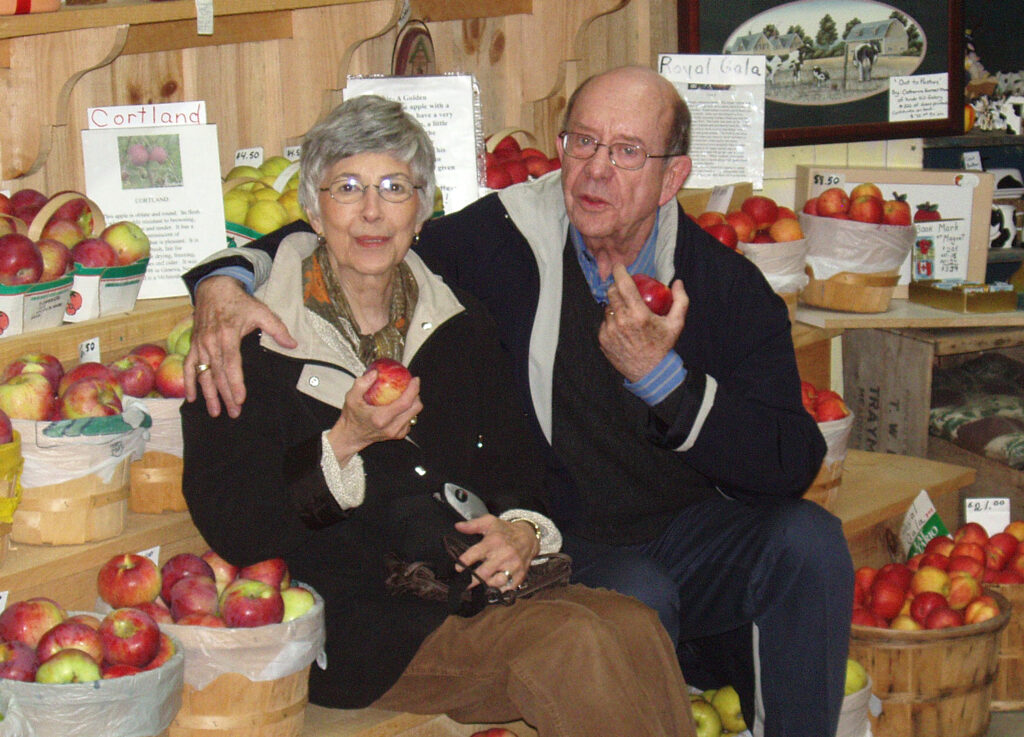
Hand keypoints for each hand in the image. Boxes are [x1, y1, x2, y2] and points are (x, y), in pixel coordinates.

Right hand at [186, 276, 296, 417]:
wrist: (214, 288)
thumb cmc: (239, 302)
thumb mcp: (261, 311)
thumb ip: (277, 329)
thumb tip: (293, 344)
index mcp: (227, 335)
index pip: (231, 364)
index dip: (235, 383)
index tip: (240, 399)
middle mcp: (211, 343)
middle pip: (218, 374)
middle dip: (225, 395)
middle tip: (234, 412)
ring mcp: (200, 345)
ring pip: (203, 374)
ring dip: (208, 395)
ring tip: (215, 412)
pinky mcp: (194, 345)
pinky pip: (189, 366)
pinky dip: (189, 382)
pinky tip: (191, 398)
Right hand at [325, 369, 422, 464]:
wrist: (352, 436)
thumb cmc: (352, 417)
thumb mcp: (351, 398)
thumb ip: (361, 384)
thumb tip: (375, 373)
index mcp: (380, 418)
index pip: (405, 403)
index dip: (413, 389)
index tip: (414, 380)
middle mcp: (391, 427)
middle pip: (415, 408)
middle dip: (416, 394)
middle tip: (411, 385)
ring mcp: (396, 433)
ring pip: (414, 414)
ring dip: (413, 402)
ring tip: (406, 394)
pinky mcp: (398, 435)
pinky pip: (410, 420)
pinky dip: (409, 411)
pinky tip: (401, 405)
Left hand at [453, 516, 538, 590]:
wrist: (528, 537)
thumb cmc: (506, 530)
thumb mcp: (490, 522)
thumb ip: (472, 525)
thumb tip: (457, 526)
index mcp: (493, 542)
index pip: (475, 553)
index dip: (464, 562)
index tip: (458, 567)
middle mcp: (503, 555)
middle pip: (483, 573)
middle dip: (471, 580)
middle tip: (464, 583)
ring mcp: (513, 566)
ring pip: (496, 582)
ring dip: (486, 584)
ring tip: (481, 582)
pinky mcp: (520, 575)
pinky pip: (507, 588)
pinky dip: (499, 590)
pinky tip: (494, 586)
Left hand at [598, 264, 687, 381]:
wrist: (650, 372)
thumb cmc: (663, 346)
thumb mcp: (676, 323)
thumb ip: (680, 300)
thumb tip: (677, 281)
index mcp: (638, 314)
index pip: (623, 284)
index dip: (619, 271)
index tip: (619, 266)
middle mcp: (621, 321)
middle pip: (611, 293)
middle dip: (617, 288)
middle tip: (624, 290)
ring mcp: (609, 330)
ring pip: (607, 308)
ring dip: (614, 306)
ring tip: (626, 313)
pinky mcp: (603, 339)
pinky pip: (604, 323)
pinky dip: (611, 321)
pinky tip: (621, 327)